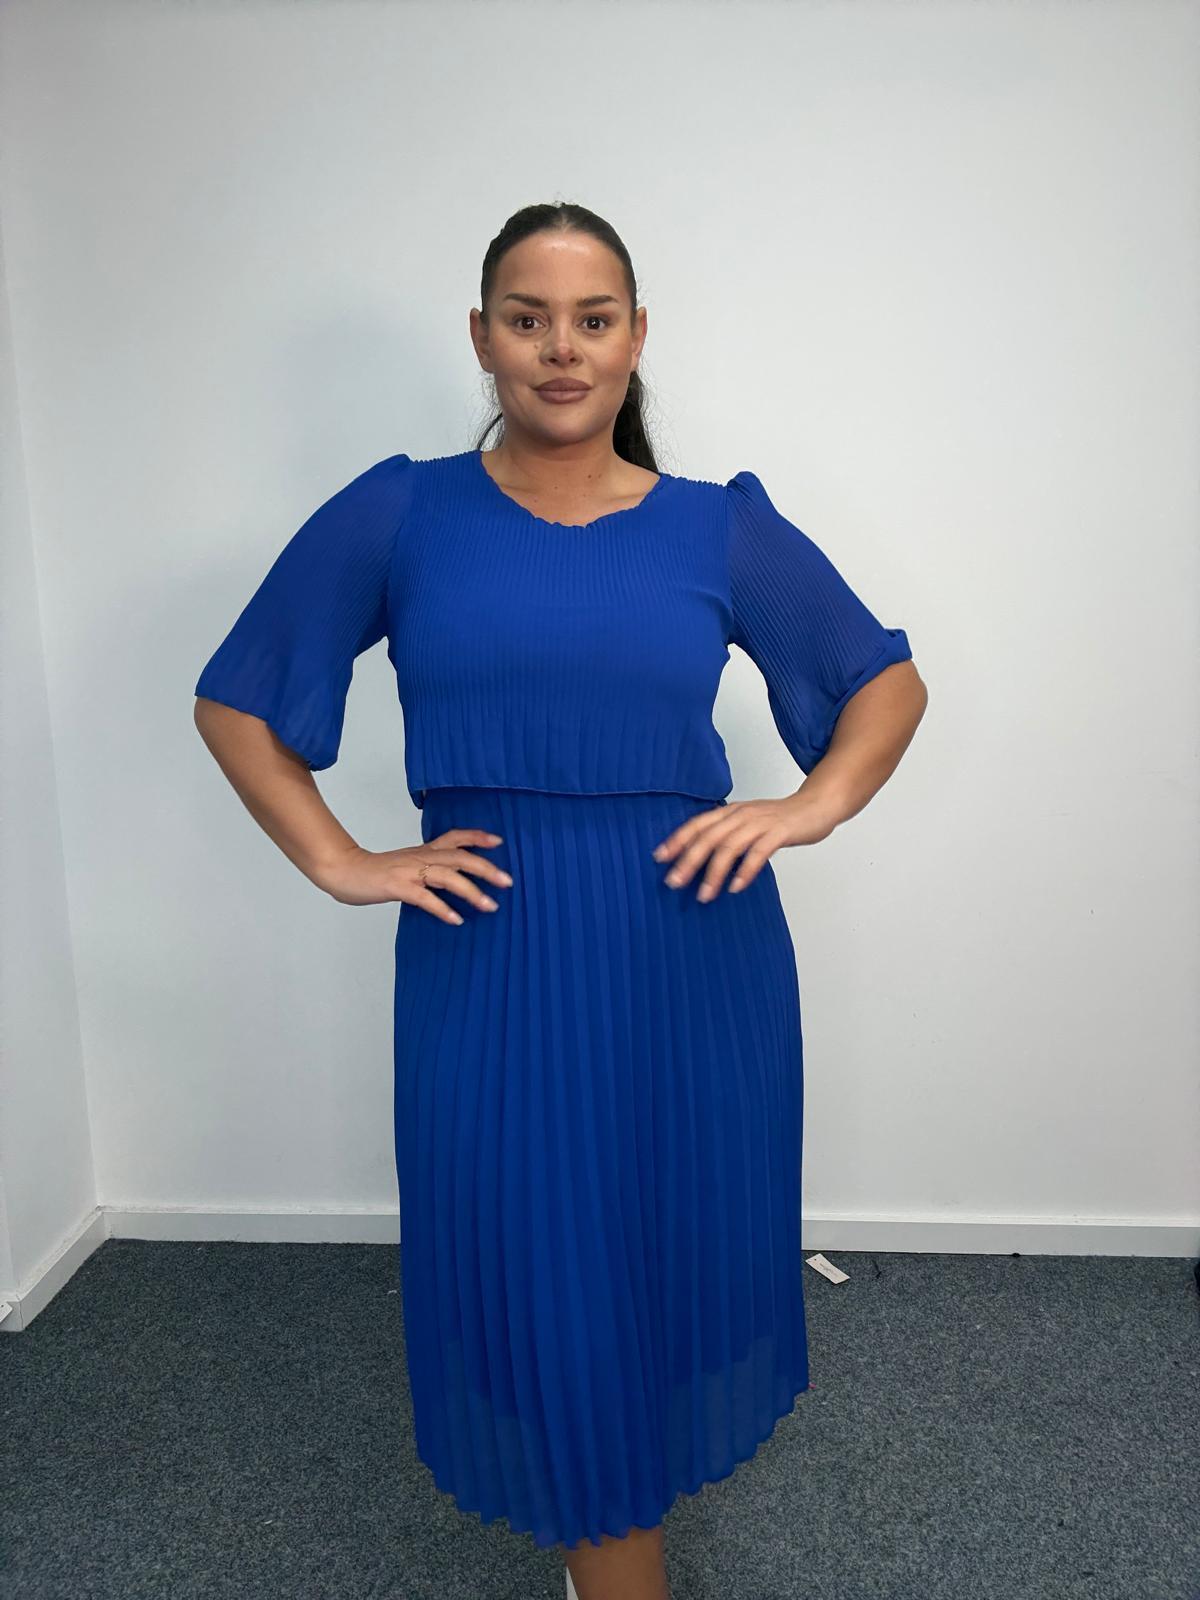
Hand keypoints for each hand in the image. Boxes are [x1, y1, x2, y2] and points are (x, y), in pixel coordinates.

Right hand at [316, 828, 512, 923]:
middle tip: (508, 882)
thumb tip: (455, 882)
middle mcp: (420, 857)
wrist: (343, 870)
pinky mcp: (397, 886)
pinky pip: (424, 897)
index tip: (499, 841)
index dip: (477, 837)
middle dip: (486, 868)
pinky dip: (442, 908)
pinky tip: (456, 920)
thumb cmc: (376, 872)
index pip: (454, 837)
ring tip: (489, 906)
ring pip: (447, 876)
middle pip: (459, 857)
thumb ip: (429, 869)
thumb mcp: (407, 864)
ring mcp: (409, 871)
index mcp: (423, 851)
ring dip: (471, 891)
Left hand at [650, 794, 837, 901]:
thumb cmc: (779, 820)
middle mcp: (741, 815)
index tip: (659, 858)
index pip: (697, 824)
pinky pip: (759, 852)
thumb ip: (727, 835)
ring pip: (729, 847)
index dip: (677, 840)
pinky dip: (745, 871)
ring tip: (704, 895)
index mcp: (730, 811)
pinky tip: (735, 887)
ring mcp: (761, 823)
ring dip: (714, 873)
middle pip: (708, 837)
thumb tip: (701, 857)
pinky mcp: (780, 832)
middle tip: (674, 882)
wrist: (816, 806)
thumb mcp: (748, 822)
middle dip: (688, 861)